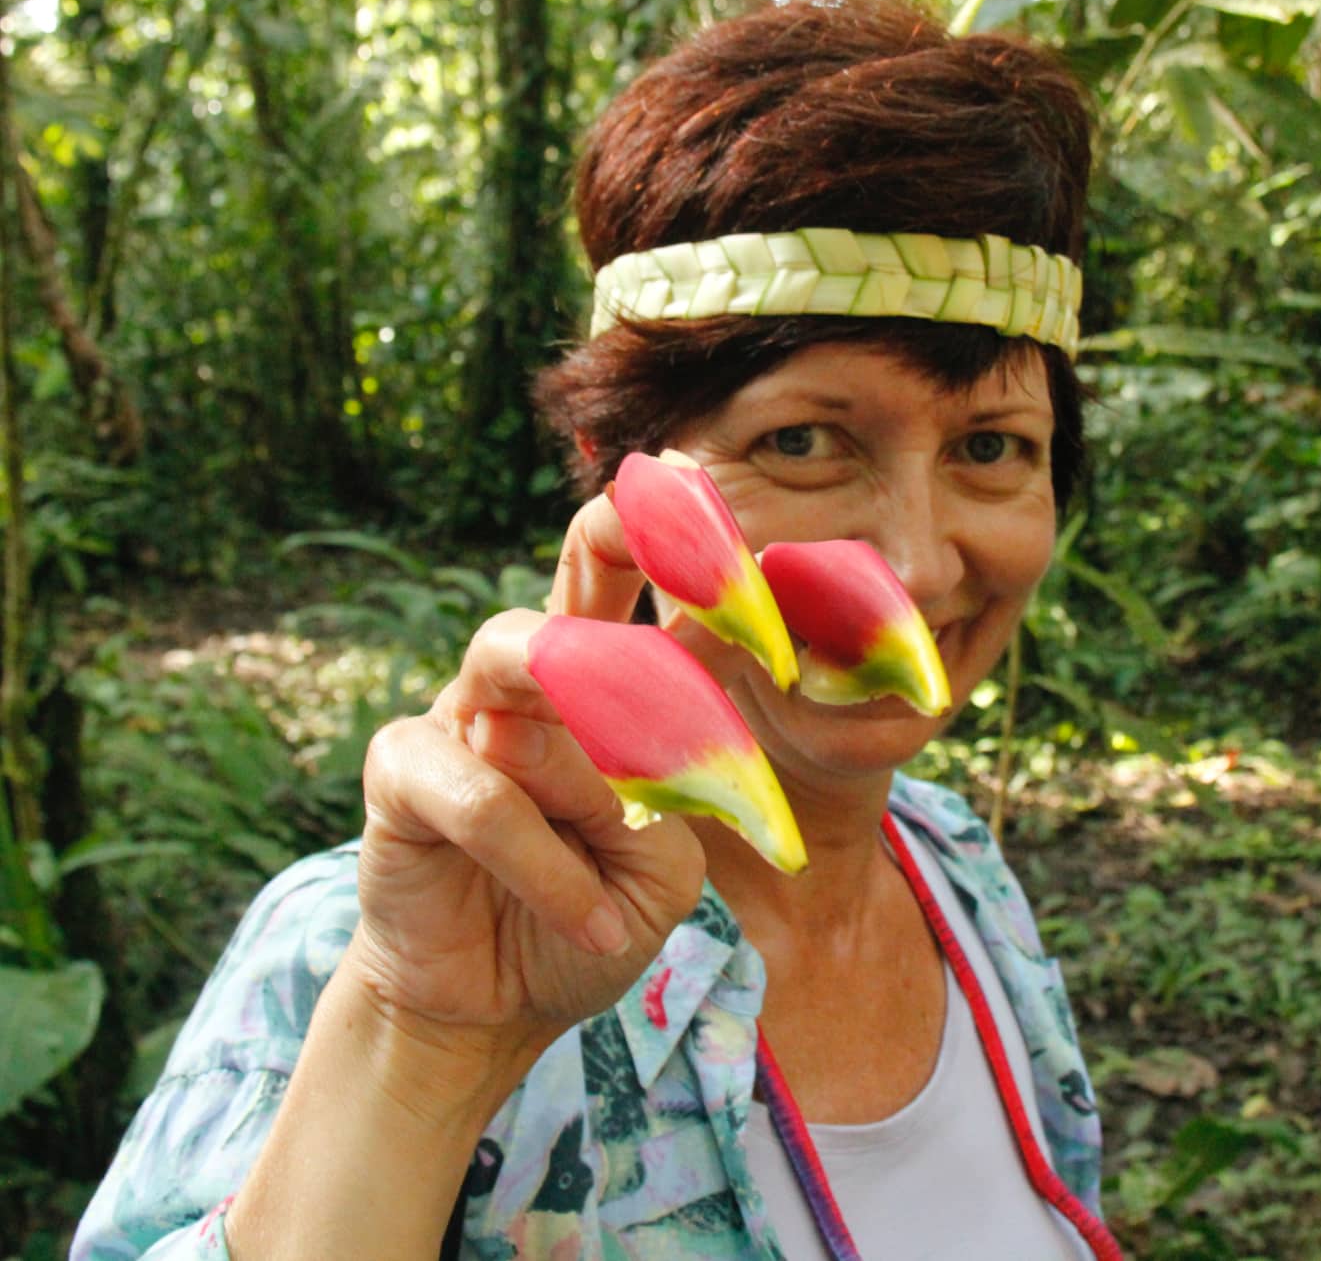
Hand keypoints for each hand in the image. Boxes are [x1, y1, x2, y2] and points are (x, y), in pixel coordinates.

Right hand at [350, 493, 708, 1059]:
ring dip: (587, 756)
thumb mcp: (665, 863)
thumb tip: (644, 728)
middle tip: (705, 559)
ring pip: (520, 668)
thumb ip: (670, 793)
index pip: (632, 584)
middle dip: (627, 542)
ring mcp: (460, 717)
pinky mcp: (403, 773)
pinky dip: (547, 862)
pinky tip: (590, 919)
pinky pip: (484, 794)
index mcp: (599, 684)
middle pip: (569, 577)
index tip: (726, 505)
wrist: (495, 1007)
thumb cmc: (590, 915)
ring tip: (623, 827)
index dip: (676, 540)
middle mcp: (527, 681)